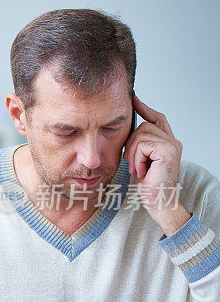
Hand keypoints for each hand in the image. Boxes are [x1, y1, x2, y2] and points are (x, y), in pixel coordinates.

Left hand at [123, 97, 189, 234]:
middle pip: (143, 126)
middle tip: (132, 164)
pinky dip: (137, 158)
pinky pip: (142, 145)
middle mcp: (173, 141)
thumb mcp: (140, 160)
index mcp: (167, 142)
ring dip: (132, 154)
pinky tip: (142, 171)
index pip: (157, 119)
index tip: (134, 99)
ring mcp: (172, 145)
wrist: (158, 202)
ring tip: (138, 169)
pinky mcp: (168, 151)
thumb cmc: (148, 185)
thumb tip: (127, 131)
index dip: (145, 109)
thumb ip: (139, 145)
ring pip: (141, 135)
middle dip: (131, 144)